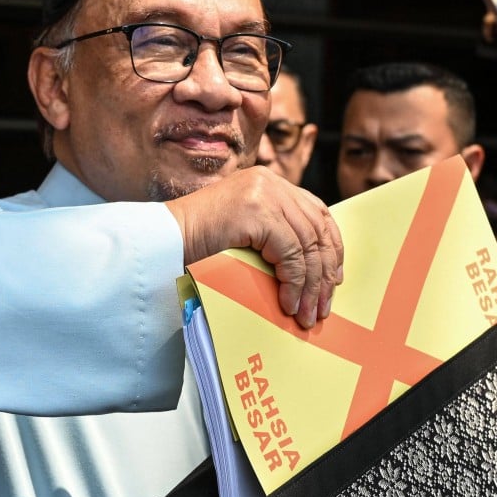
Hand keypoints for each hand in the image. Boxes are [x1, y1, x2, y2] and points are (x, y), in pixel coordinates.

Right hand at [166, 166, 343, 329]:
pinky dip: (294, 283)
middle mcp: (271, 182)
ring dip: (311, 285)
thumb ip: (274, 236)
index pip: (317, 212)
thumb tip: (314, 271)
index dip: (331, 247)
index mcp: (269, 183)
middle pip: (317, 229)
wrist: (162, 240)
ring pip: (307, 244)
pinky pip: (291, 253)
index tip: (334, 279)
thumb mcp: (244, 233)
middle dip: (324, 273)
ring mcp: (264, 193)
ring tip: (307, 314)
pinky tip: (289, 304)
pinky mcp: (257, 211)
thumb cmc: (197, 244)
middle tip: (322, 307)